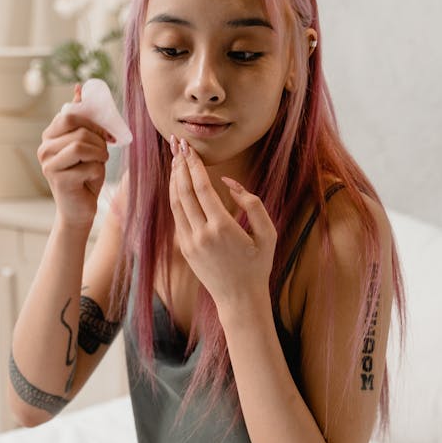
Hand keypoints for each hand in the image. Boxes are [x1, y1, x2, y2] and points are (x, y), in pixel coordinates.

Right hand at [37, 84, 114, 228]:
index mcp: (49, 136)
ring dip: (100, 154)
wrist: (79, 210)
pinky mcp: (60, 181)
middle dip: (98, 138)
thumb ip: (82, 120)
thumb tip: (80, 89)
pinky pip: (89, 166)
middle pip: (77, 129)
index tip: (106, 134)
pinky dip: (98, 172)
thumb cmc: (84, 176)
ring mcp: (49, 165)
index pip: (70, 115)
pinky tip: (92, 180)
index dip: (93, 121)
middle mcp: (44, 149)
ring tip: (100, 163)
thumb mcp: (86, 145)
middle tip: (105, 151)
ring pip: (82, 146)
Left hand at [168, 137, 276, 311]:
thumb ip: (252, 203)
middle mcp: (201, 234)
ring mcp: (189, 242)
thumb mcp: (267, 233)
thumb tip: (229, 183)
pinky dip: (175, 196)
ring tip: (175, 159)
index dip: (193, 164)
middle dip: (179, 165)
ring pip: (175, 203)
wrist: (239, 298)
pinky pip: (177, 216)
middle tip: (177, 144)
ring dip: (173, 179)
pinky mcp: (184, 248)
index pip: (201, 187)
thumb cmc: (258, 265)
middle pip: (183, 191)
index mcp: (222, 228)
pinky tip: (177, 184)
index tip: (189, 147)